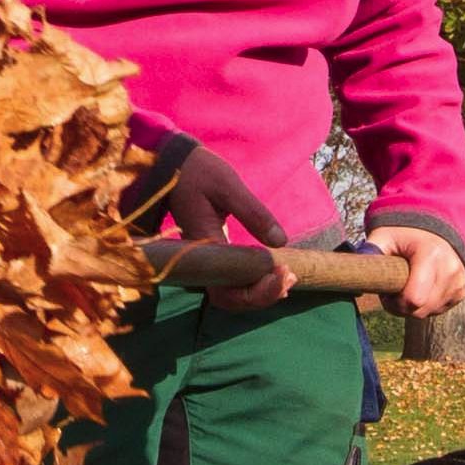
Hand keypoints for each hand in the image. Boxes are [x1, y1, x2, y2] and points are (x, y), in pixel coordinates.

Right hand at [123, 131, 290, 305]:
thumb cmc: (198, 172)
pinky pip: (232, 278)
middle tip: (291, 277)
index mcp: (203, 245)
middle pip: (230, 299)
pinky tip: (274, 271)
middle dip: (263, 295)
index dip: (255, 293)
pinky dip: (254, 280)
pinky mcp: (213, 253)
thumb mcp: (228, 186)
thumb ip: (253, 213)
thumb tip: (281, 242)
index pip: (226, 290)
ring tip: (288, 276)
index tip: (280, 272)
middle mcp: (202, 260)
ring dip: (260, 291)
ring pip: (231, 292)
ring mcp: (207, 258)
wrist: (173, 166)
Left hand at [379, 225, 464, 319]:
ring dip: (414, 307)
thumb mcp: (383, 237)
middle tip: (393, 291)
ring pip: (429, 313)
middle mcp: (450, 269)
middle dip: (402, 307)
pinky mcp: (461, 289)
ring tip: (407, 287)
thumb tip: (354, 273)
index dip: (394, 303)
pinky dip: (427, 305)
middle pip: (420, 311)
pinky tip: (422, 288)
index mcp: (431, 255)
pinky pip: (440, 310)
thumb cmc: (402, 234)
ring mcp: (459, 280)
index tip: (386, 292)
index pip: (413, 300)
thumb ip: (370, 252)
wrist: (432, 229)